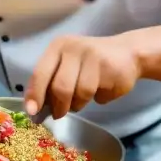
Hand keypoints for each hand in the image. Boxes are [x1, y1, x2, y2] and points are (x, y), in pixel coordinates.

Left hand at [25, 35, 141, 119]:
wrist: (128, 53)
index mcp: (58, 46)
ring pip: (81, 94)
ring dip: (80, 104)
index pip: (40, 73)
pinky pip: (100, 96)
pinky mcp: (112, 69)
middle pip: (61, 87)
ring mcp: (94, 57)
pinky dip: (100, 99)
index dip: (35, 94)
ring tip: (85, 97)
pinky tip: (104, 88)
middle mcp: (74, 48)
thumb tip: (34, 109)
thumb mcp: (66, 65)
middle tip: (59, 114)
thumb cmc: (89, 63)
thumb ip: (50, 81)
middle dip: (59, 106)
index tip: (33, 112)